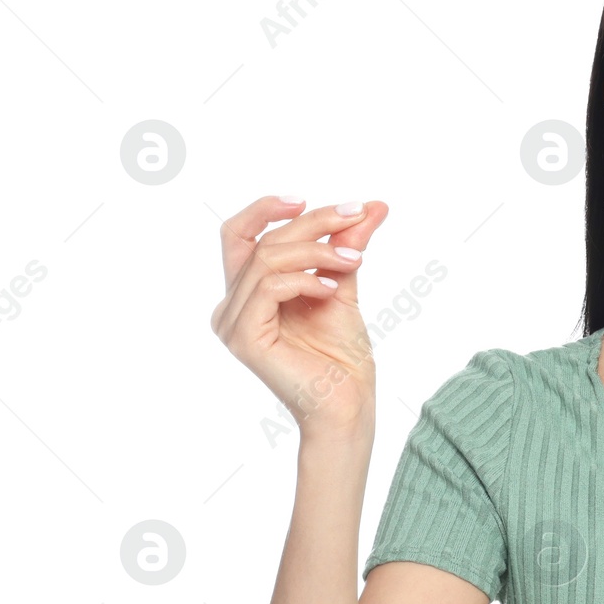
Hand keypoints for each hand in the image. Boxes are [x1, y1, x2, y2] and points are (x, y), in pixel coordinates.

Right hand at [212, 195, 389, 438]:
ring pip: (267, 259)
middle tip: (356, 216)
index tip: (309, 199)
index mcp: (247, 293)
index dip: (266, 209)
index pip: (240, 235)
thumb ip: (347, 246)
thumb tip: (372, 206)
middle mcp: (231, 306)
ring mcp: (232, 323)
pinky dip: (306, 280)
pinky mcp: (243, 338)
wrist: (348, 404)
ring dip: (318, 250)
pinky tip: (335, 289)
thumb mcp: (344, 285)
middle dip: (312, 222)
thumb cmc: (342, 357)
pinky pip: (269, 288)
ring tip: (355, 259)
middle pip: (260, 241)